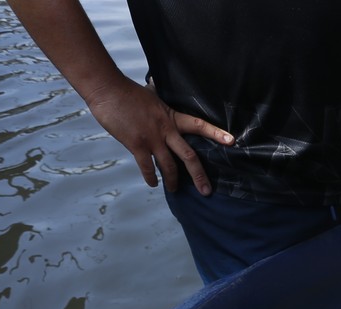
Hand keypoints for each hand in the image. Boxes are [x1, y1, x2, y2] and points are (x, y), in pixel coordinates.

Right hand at [84, 76, 233, 194]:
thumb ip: (158, 98)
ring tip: (175, 190)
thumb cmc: (127, 91)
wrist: (108, 90)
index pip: (199, 125)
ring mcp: (152, 139)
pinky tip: (153, 183)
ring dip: (173, 181)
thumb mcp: (151, 94)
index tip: (232, 142)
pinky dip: (151, 177)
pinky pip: (147, 167)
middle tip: (207, 191)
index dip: (216, 134)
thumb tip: (156, 84)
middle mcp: (166, 130)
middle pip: (189, 156)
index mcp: (172, 117)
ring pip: (169, 166)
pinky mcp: (137, 145)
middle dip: (199, 176)